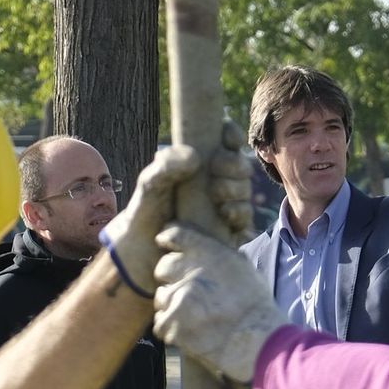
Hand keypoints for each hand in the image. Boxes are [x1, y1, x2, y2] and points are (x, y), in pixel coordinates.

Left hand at [101, 124, 252, 298]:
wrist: (143, 254)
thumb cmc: (145, 214)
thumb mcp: (149, 185)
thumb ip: (164, 166)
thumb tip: (195, 158)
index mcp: (200, 164)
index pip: (225, 141)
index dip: (232, 135)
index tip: (226, 137)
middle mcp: (215, 183)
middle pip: (240, 166)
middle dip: (233, 165)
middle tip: (215, 169)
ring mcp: (224, 207)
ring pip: (245, 191)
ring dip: (236, 188)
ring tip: (216, 195)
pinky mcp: (228, 232)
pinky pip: (245, 218)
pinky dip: (239, 212)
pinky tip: (224, 214)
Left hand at [154, 222, 287, 387]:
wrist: (256, 342)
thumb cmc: (255, 307)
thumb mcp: (243, 267)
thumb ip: (218, 253)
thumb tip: (205, 248)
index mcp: (206, 251)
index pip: (174, 233)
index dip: (167, 239)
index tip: (165, 243)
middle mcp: (188, 270)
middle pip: (163, 267)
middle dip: (172, 278)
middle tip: (188, 292)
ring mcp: (177, 298)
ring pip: (161, 296)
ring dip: (172, 304)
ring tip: (193, 316)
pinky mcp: (171, 324)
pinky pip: (160, 322)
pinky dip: (171, 328)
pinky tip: (189, 331)